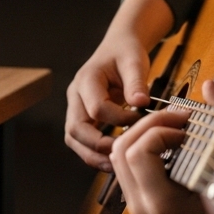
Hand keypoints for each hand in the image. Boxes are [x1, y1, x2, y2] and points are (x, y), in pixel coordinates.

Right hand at [65, 32, 150, 171]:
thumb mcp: (134, 60)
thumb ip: (136, 81)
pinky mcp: (82, 117)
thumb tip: (141, 102)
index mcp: (86, 79)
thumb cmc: (126, 53)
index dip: (120, 118)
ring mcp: (75, 107)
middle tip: (122, 154)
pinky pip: (80, 140)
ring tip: (115, 166)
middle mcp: (75, 95)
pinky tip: (112, 160)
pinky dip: (93, 153)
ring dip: (92, 154)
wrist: (118, 47)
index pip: (96, 108)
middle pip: (75, 129)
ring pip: (73, 138)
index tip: (140, 119)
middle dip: (97, 145)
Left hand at [110, 80, 213, 213]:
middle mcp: (142, 208)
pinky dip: (144, 148)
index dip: (160, 128)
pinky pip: (129, 168)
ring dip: (143, 134)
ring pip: (119, 157)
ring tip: (176, 129)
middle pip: (121, 149)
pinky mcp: (140, 206)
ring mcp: (137, 209)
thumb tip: (208, 88)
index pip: (138, 151)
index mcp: (162, 204)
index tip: (188, 125)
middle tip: (180, 118)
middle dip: (149, 123)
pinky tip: (173, 146)